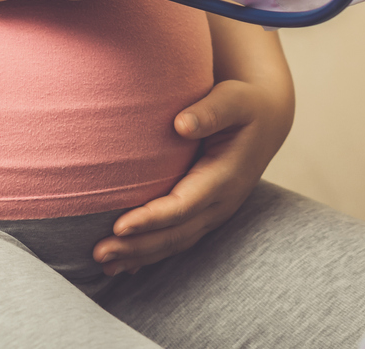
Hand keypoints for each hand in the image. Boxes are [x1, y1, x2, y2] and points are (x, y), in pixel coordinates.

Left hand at [92, 76, 292, 275]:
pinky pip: (177, 239)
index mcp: (225, 177)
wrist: (266, 120)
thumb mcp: (234, 99)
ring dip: (139, 255)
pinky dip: (150, 253)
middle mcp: (221, 203)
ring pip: (175, 242)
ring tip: (103, 263)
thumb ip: (211, 111)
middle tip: (98, 253)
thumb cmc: (245, 105)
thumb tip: (182, 124)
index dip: (151, 219)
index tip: (119, 225)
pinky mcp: (206, 213)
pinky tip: (124, 263)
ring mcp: (214, 212)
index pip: (184, 206)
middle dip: (137, 246)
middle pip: (176, 234)